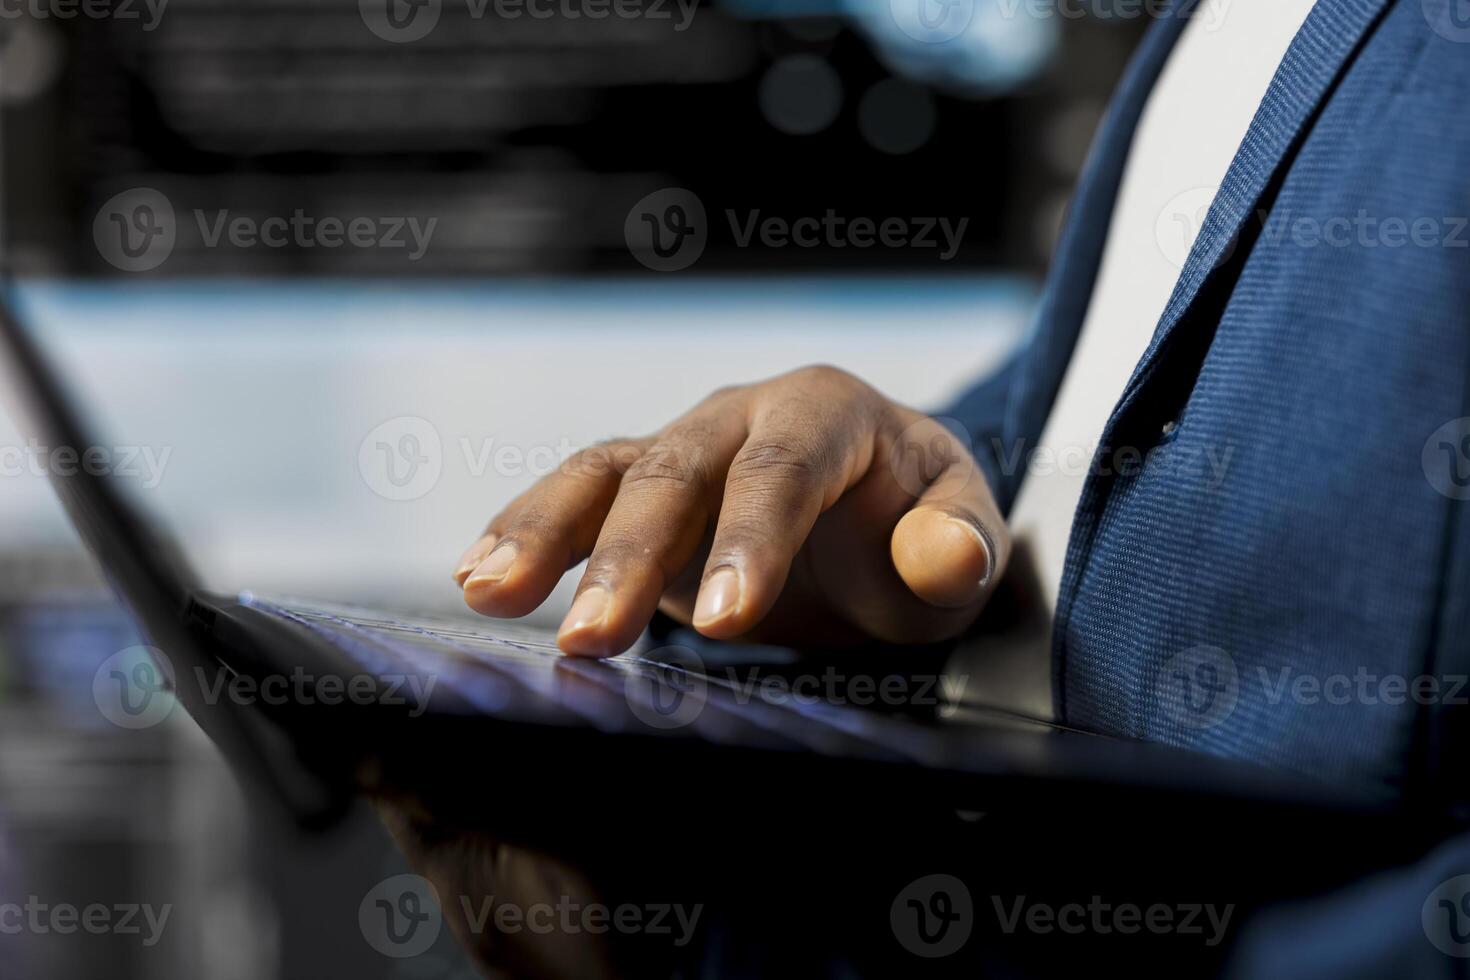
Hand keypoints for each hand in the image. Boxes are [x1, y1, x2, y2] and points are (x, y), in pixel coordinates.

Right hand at [452, 365, 1009, 656]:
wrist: (879, 507)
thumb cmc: (917, 522)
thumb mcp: (960, 536)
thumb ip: (959, 545)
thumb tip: (944, 559)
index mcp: (828, 411)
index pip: (784, 470)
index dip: (753, 540)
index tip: (727, 619)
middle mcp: (742, 414)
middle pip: (676, 472)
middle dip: (629, 554)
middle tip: (590, 639)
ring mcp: (684, 448)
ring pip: (605, 471)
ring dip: (545, 532)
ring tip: (488, 592)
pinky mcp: (641, 491)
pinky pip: (576, 497)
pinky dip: (526, 532)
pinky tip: (478, 578)